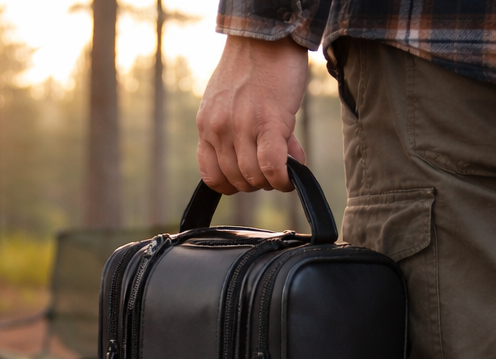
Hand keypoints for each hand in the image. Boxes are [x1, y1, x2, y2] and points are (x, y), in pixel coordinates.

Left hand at [197, 34, 307, 193]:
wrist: (266, 36)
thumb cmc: (252, 68)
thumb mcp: (232, 103)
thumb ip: (244, 135)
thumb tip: (270, 165)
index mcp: (206, 126)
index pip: (211, 176)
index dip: (230, 186)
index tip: (246, 179)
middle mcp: (219, 129)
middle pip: (236, 180)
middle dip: (255, 183)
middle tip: (271, 172)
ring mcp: (242, 127)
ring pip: (253, 176)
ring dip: (271, 182)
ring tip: (282, 171)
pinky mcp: (268, 122)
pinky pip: (271, 166)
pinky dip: (282, 178)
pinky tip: (290, 178)